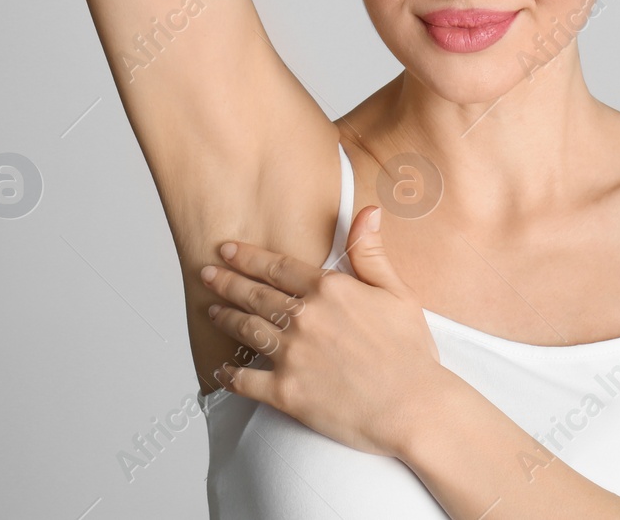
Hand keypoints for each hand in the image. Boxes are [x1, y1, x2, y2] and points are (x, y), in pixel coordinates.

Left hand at [201, 205, 446, 457]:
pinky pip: (245, 380)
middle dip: (226, 281)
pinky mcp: (285, 392)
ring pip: (246, 330)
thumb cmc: (410, 352)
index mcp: (331, 290)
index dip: (249, 257)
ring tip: (211, 310)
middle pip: (254, 294)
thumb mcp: (398, 293)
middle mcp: (305, 318)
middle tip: (207, 273)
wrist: (413, 407)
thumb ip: (372, 253)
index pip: (278, 267)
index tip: (228, 250)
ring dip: (224, 318)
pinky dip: (228, 374)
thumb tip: (367, 212)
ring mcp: (292, 355)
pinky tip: (221, 369)